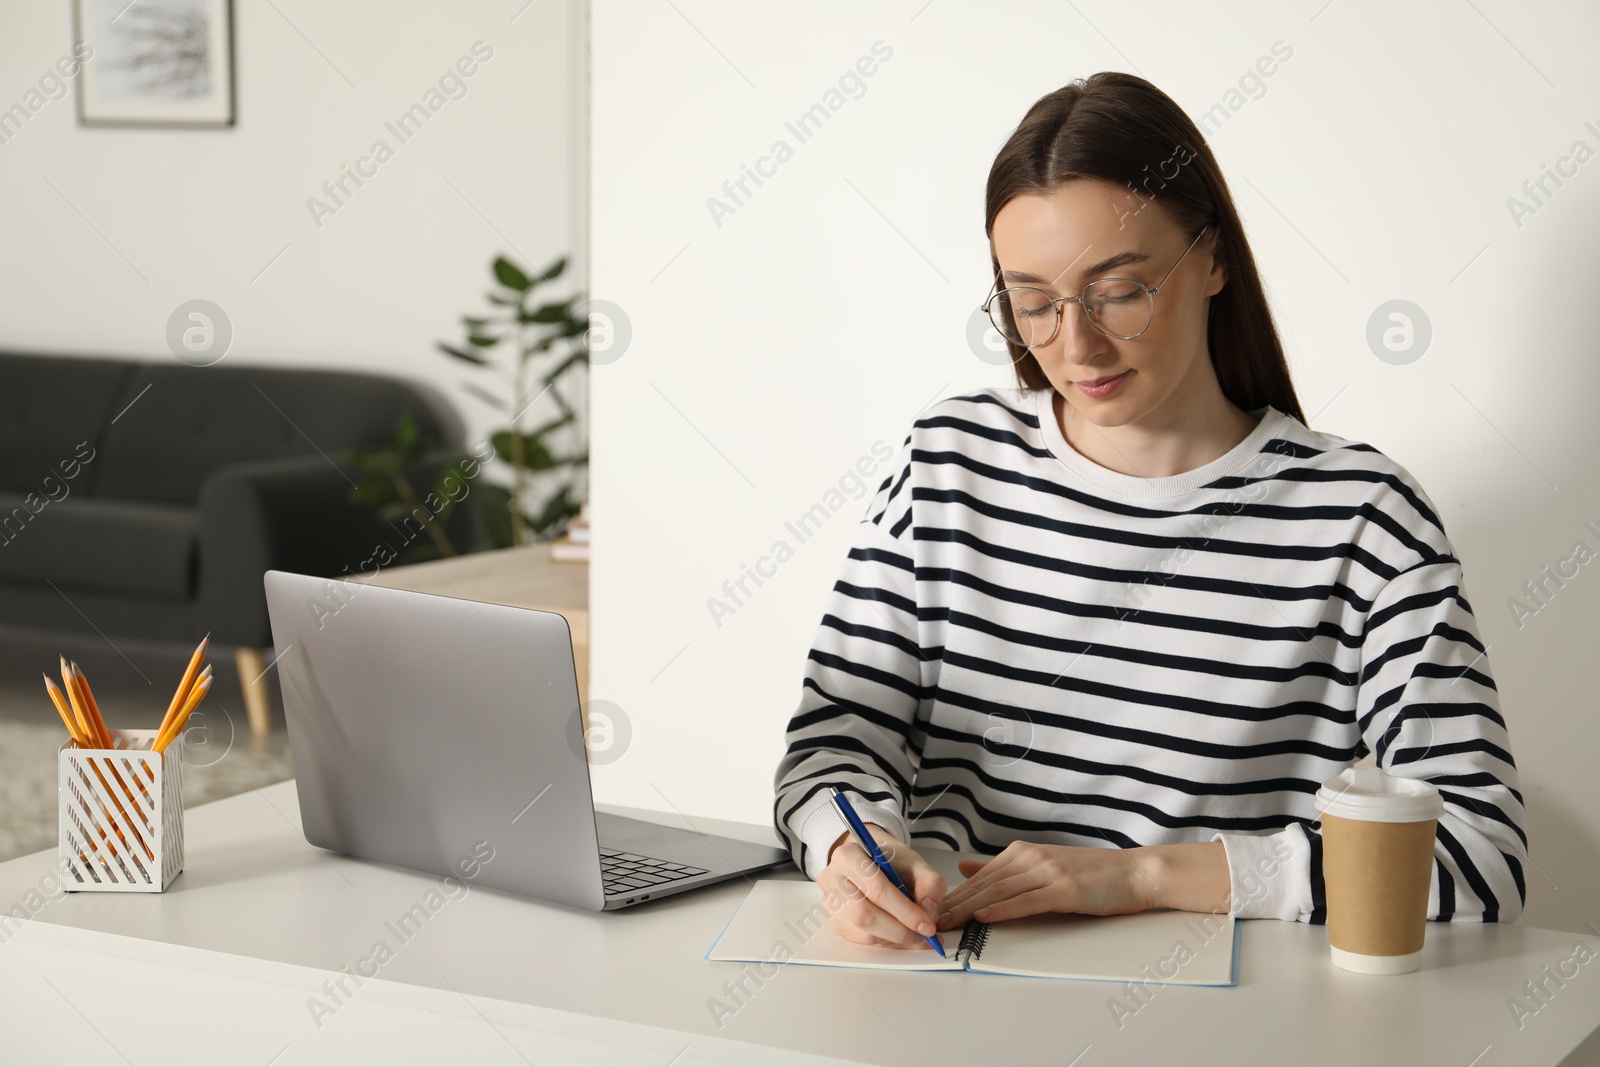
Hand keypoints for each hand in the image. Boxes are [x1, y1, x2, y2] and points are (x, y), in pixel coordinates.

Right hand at [817, 824, 946, 948]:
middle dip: (899, 931)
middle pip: (864, 915)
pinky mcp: (835, 921)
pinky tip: (902, 936)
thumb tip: (929, 911)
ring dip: (894, 940)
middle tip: (924, 935)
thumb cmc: (890, 861)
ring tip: (917, 937)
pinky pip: (861, 941)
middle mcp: (833, 879)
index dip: (904, 911)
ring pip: (862, 932)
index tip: (927, 925)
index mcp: (848, 856)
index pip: (876, 888)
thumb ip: (929, 884)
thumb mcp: (915, 863)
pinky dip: (886, 943)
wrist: (871, 861)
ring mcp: (831, 903)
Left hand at [936, 840, 1154, 928]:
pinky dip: (1004, 909)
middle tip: (925, 920)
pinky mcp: (1064, 889)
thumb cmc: (1090, 874)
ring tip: (945, 923)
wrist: (1133, 872)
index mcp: (1021, 853)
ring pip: (998, 893)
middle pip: (982, 885)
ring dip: (968, 910)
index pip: (978, 878)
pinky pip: (1027, 901)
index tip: (927, 910)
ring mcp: (1046, 872)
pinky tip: (985, 917)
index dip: (951, 896)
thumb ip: (1003, 868)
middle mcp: (1029, 858)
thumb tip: (965, 868)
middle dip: (952, 904)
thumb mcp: (1041, 864)